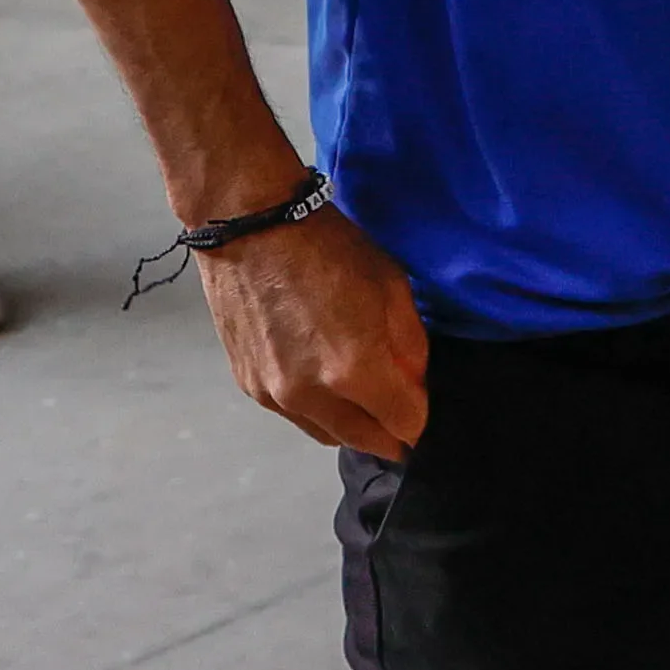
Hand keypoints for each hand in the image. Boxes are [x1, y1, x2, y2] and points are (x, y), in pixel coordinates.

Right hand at [197, 206, 430, 459]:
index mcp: (355, 371)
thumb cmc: (327, 247)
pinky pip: (295, 416)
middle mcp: (312, 396)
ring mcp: (275, 396)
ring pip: (328, 435)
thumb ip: (411, 346)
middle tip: (396, 408)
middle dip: (389, 430)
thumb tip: (415, 384)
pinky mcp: (249, 386)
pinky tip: (321, 377)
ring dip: (351, 424)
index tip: (419, 397)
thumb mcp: (391, 286)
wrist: (249, 226)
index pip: (406, 424)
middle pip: (366, 442)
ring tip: (360, 395)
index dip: (420, 414)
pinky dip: (316, 408)